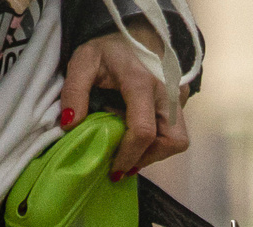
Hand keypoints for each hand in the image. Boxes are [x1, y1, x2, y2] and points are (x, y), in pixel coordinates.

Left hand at [61, 26, 188, 178]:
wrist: (140, 30)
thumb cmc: (111, 48)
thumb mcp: (84, 60)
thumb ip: (74, 90)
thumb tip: (69, 124)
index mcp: (142, 82)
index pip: (144, 130)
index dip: (129, 155)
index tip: (114, 169)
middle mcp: (166, 92)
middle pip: (171, 141)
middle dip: (148, 158)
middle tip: (126, 162)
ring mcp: (179, 96)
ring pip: (178, 140)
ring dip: (155, 152)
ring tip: (132, 150)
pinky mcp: (183, 101)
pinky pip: (176, 131)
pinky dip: (158, 141)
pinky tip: (139, 135)